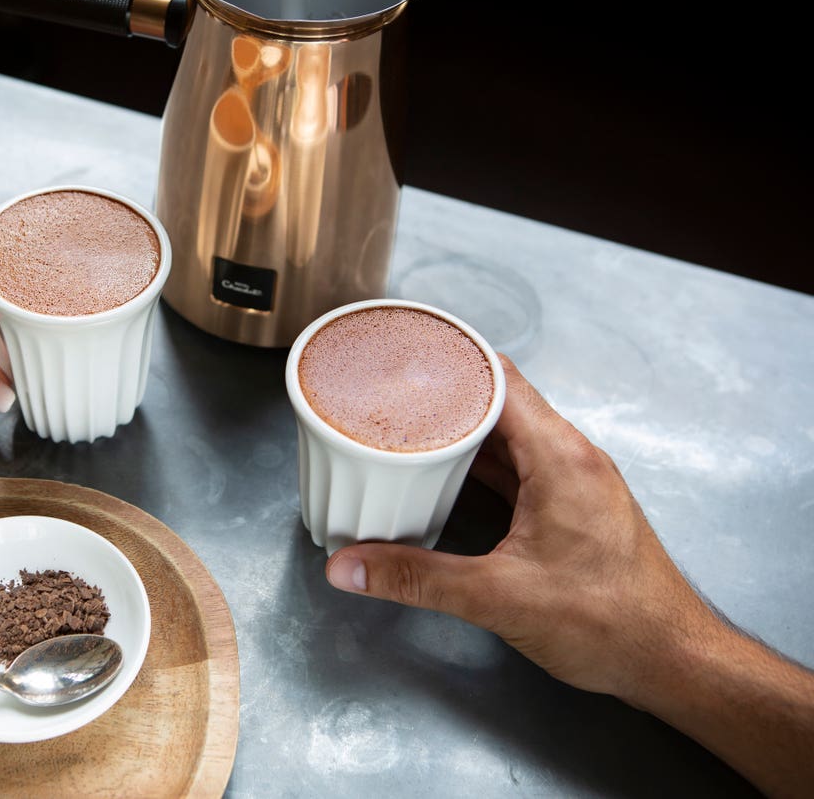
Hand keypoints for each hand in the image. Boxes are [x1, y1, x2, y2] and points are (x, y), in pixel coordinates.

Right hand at [327, 354, 716, 700]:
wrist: (672, 660)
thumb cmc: (606, 622)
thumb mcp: (498, 597)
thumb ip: (417, 578)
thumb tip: (347, 568)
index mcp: (560, 456)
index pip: (499, 380)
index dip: (448, 363)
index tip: (400, 358)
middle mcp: (572, 456)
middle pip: (499, 403)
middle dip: (443, 398)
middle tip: (386, 395)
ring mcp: (577, 481)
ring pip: (509, 436)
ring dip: (462, 433)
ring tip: (405, 430)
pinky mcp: (575, 508)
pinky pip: (520, 466)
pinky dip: (482, 464)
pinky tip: (447, 476)